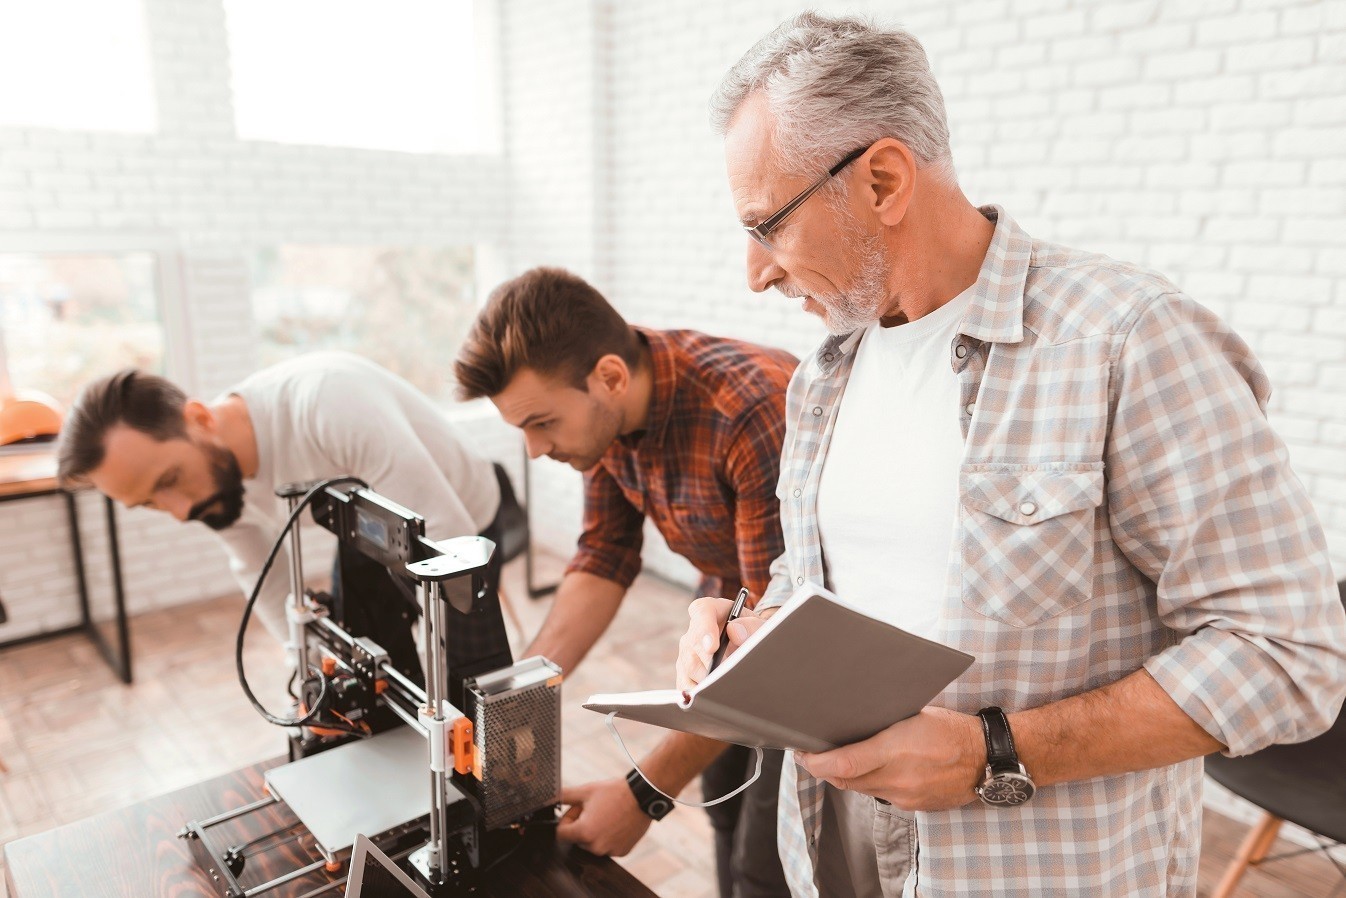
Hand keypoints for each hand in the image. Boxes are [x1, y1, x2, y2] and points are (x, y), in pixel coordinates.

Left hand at [556, 777, 652, 856]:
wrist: (642, 796)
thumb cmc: (614, 792)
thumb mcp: (585, 791)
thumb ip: (563, 796)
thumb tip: (548, 797)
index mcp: (584, 832)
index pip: (561, 834)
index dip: (567, 819)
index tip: (578, 810)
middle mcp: (596, 846)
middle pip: (577, 839)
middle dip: (581, 825)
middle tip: (594, 809)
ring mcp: (610, 851)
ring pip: (592, 844)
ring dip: (595, 831)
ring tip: (606, 814)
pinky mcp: (622, 852)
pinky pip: (607, 847)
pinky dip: (609, 837)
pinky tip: (616, 822)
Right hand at [675, 596, 771, 690]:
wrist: (751, 650)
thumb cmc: (754, 635)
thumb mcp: (760, 627)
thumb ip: (752, 626)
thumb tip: (734, 631)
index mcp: (711, 610)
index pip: (701, 611)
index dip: (704, 629)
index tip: (713, 647)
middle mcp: (694, 630)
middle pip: (694, 644)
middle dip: (710, 663)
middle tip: (727, 676)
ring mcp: (687, 652)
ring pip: (689, 667)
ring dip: (708, 679)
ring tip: (727, 686)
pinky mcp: (685, 672)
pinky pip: (685, 684)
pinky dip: (699, 692)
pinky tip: (715, 694)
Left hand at [795, 707, 984, 810]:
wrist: (988, 758)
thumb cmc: (953, 729)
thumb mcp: (915, 714)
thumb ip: (883, 724)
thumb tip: (853, 723)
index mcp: (896, 750)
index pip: (843, 764)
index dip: (816, 763)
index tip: (802, 754)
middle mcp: (898, 778)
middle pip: (845, 781)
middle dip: (824, 770)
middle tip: (812, 755)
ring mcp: (906, 796)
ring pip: (861, 790)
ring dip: (846, 777)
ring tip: (839, 759)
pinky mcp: (914, 806)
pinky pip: (881, 796)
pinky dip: (870, 784)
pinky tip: (872, 770)